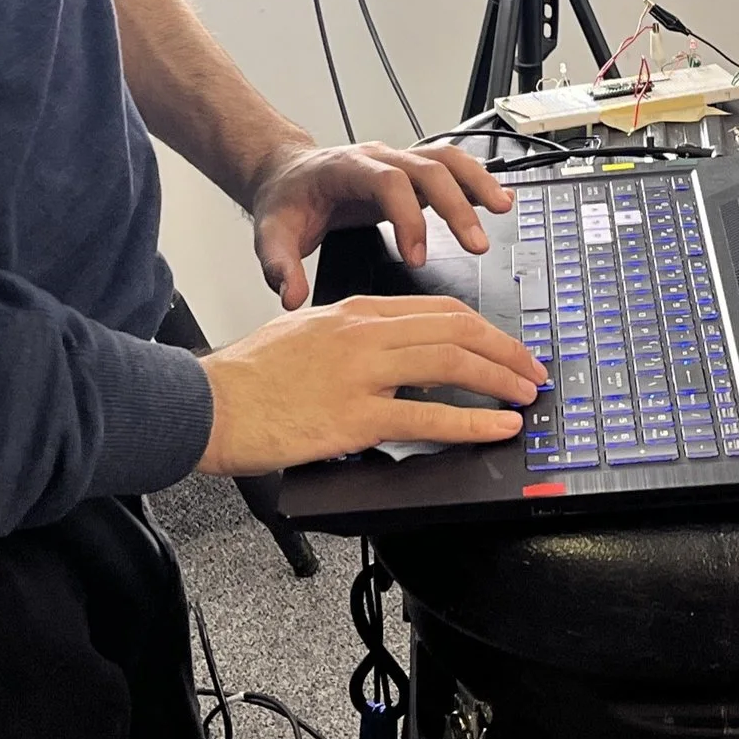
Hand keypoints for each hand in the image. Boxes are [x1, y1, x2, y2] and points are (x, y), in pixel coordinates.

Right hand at [195, 296, 547, 474]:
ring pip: (450, 363)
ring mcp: (361, 372)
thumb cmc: (249, 377)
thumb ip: (351, 340)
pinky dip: (472, 422)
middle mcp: (363, 333)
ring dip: (498, 379)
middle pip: (454, 329)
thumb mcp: (304, 334)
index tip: (505, 346)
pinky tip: (496, 428)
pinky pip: (428, 416)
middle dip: (504, 350)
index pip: (436, 309)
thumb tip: (393, 363)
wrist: (207, 402)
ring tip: (525, 395)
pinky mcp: (355, 416)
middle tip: (531, 370)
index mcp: (354, 311)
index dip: (482, 328)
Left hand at [246, 141, 513, 308]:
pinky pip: (450, 167)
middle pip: (427, 167)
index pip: (387, 182)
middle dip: (455, 205)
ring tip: (503, 210)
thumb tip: (292, 296)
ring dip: (476, 182)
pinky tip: (497, 202)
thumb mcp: (271, 233)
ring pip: (446, 158)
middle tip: (475, 245)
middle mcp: (377, 158)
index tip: (418, 257)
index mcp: (346, 169)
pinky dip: (475, 181)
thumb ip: (278, 265)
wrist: (287, 175)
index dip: (407, 217)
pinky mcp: (410, 172)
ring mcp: (397, 161)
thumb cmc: (285, 202)